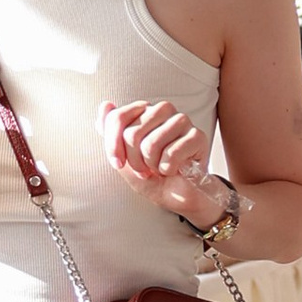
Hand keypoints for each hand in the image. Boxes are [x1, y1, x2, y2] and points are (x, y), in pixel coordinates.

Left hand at [101, 96, 215, 217]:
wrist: (179, 195)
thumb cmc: (153, 176)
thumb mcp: (124, 158)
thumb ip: (111, 133)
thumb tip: (105, 105)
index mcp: (143, 110)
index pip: (117, 118)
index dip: (113, 147)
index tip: (118, 163)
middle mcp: (162, 110)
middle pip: (132, 134)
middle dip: (135, 161)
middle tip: (145, 168)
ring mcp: (181, 120)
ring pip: (150, 145)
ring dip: (152, 166)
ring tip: (160, 167)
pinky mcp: (197, 135)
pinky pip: (171, 154)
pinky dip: (169, 169)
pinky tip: (175, 168)